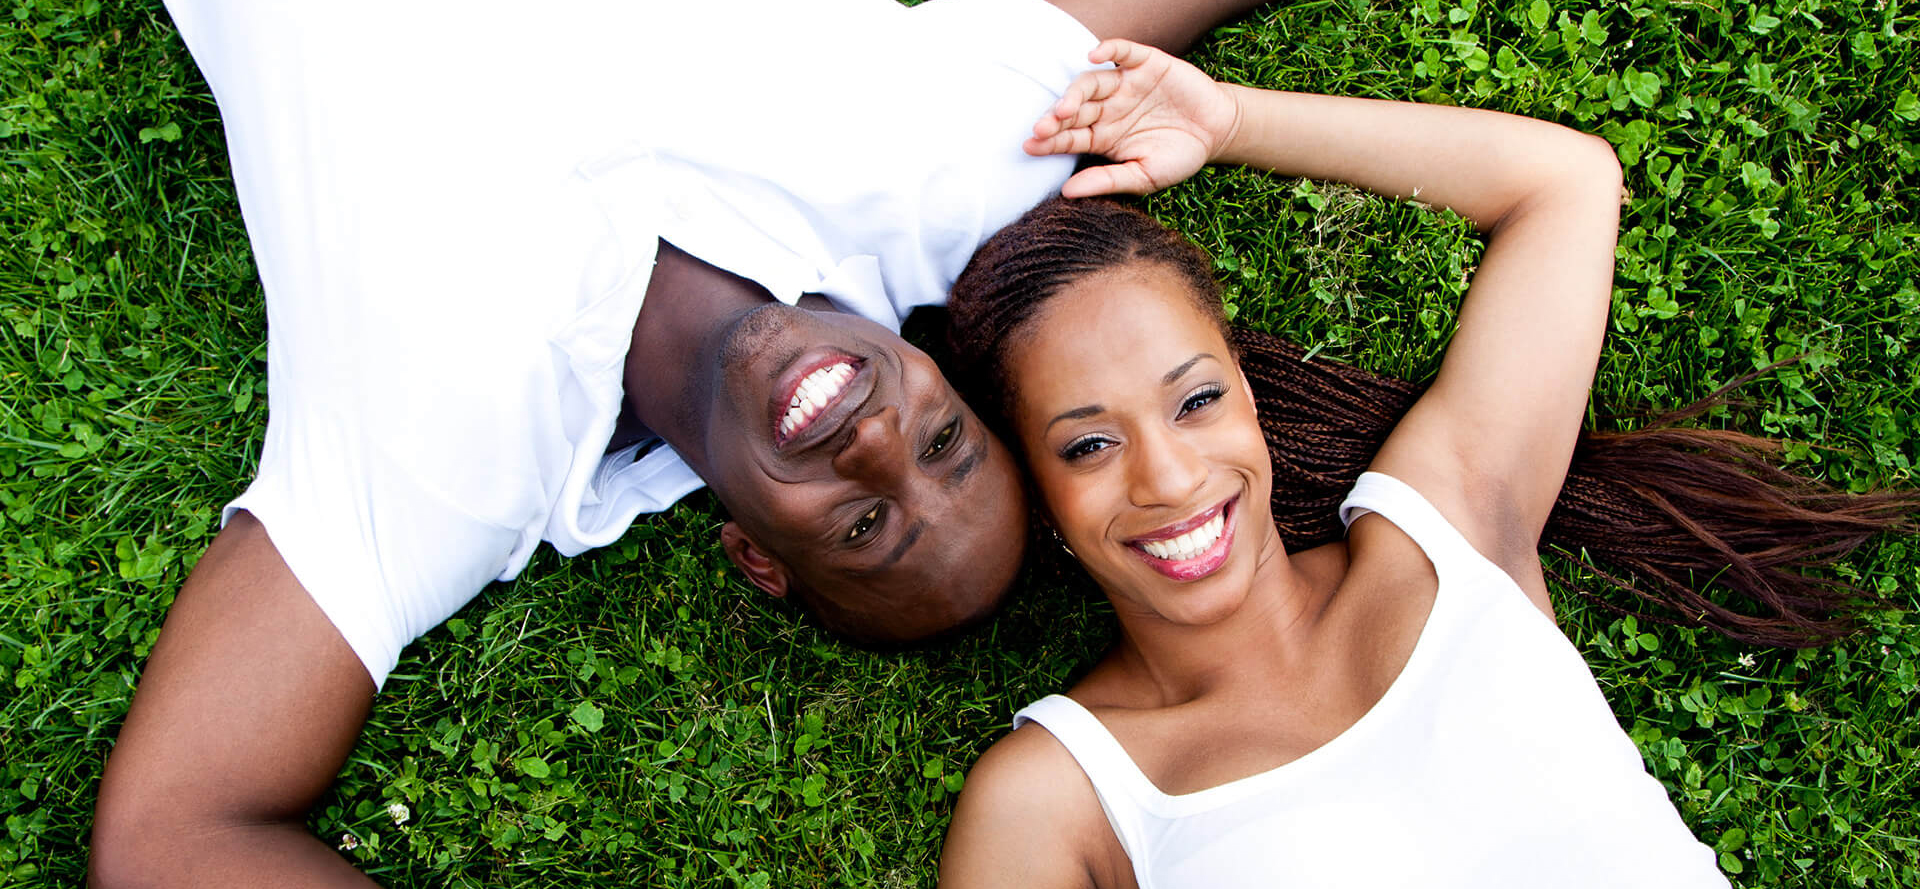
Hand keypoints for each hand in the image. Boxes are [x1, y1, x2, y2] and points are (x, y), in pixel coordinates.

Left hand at [1025, 39, 1240, 196]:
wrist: (1218, 132)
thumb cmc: (1179, 156)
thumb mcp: (1144, 176)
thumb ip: (1108, 181)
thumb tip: (1067, 192)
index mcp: (1102, 136)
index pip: (1069, 136)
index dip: (1049, 141)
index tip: (1030, 147)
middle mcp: (1108, 108)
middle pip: (1075, 109)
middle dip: (1057, 118)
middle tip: (1042, 128)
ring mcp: (1125, 85)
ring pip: (1092, 82)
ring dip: (1075, 93)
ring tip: (1065, 108)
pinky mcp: (1146, 64)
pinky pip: (1123, 51)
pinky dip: (1109, 49)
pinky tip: (1094, 55)